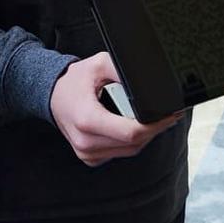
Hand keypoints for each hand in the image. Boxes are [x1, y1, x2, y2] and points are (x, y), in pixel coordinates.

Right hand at [51, 52, 182, 165]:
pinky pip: (120, 153)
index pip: (132, 133)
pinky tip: (133, 126)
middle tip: (167, 114)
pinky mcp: (90, 158)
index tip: (170, 114)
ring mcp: (87, 153)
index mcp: (88, 120)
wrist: (52, 95)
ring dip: (145, 136)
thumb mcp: (100, 64)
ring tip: (152, 118)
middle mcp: (86, 142)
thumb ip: (123, 70)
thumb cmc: (75, 80)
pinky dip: (131, 142)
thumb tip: (148, 79)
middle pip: (135, 144)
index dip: (156, 125)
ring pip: (130, 151)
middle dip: (155, 129)